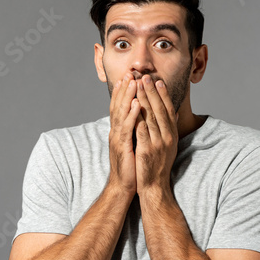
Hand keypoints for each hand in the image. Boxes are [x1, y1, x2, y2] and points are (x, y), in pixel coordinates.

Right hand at [108, 73, 140, 194]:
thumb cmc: (131, 165)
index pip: (120, 107)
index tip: (129, 77)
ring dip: (127, 97)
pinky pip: (127, 128)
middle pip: (118, 106)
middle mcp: (116, 131)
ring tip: (133, 83)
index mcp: (119, 130)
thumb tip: (143, 118)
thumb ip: (136, 130)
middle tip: (129, 73)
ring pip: (121, 113)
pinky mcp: (122, 147)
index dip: (123, 92)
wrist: (124, 185)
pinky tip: (136, 105)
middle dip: (124, 89)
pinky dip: (131, 115)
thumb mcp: (133, 143)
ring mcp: (118, 138)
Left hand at [134, 75, 178, 193]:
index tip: (158, 80)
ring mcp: (158, 144)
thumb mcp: (168, 145)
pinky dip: (138, 118)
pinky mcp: (147, 151)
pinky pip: (142, 131)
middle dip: (152, 92)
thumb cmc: (158, 164)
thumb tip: (173, 113)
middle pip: (159, 110)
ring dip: (144, 100)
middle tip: (145, 77)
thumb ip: (168, 128)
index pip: (168, 110)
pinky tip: (133, 107)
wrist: (154, 186)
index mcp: (172, 134)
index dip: (163, 95)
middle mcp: (167, 137)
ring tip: (137, 86)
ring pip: (150, 117)